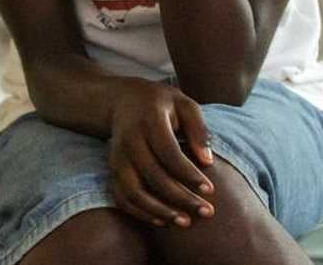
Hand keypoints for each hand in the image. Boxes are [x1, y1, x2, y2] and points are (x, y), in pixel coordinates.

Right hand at [106, 80, 217, 227]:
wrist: (123, 100)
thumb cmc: (161, 103)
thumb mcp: (184, 104)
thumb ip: (198, 130)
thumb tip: (208, 161)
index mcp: (149, 121)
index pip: (168, 153)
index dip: (189, 174)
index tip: (210, 190)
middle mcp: (129, 141)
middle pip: (153, 176)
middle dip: (181, 198)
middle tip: (206, 212)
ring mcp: (117, 157)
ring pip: (133, 191)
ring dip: (159, 211)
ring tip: (185, 222)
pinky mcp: (112, 170)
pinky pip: (122, 198)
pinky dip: (140, 212)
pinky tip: (161, 221)